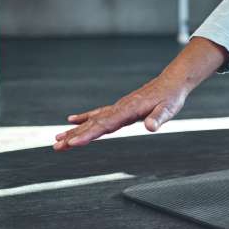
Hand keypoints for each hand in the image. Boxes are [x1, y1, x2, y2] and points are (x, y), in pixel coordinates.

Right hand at [53, 75, 187, 150]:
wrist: (171, 83)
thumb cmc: (170, 97)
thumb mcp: (168, 109)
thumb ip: (158, 118)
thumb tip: (151, 127)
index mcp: (128, 110)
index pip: (105, 124)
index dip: (88, 134)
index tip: (73, 143)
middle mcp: (119, 108)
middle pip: (93, 124)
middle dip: (74, 136)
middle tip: (56, 146)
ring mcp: (118, 108)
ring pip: (92, 120)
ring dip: (75, 130)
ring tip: (57, 139)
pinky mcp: (119, 108)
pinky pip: (98, 114)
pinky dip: (85, 118)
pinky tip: (72, 121)